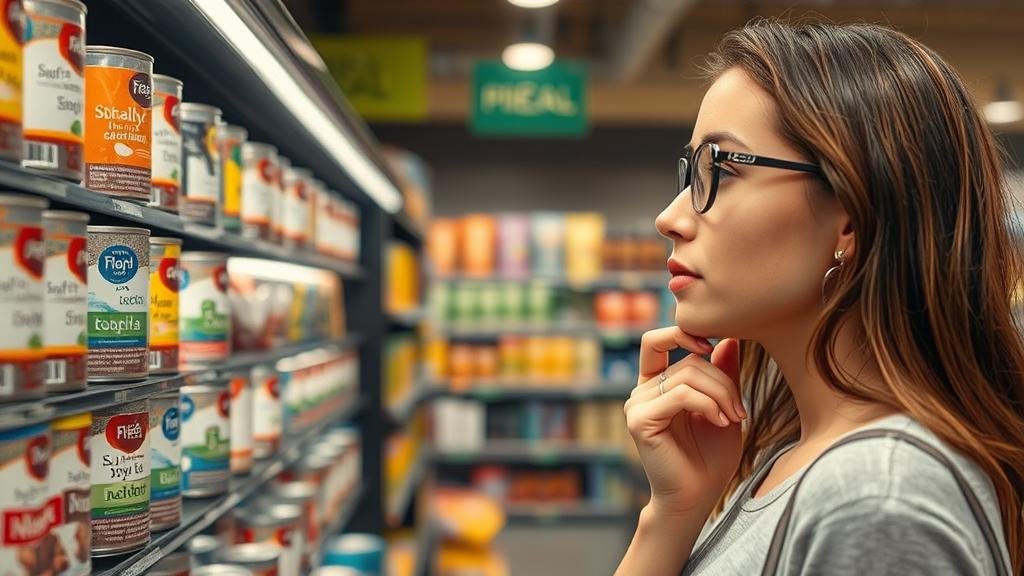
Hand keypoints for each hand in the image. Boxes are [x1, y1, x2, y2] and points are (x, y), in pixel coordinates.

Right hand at [625, 327, 744, 516]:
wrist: (698, 497)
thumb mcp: (723, 407)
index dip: (683, 334)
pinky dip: (707, 405)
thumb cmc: (709, 458)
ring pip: (687, 376)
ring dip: (721, 395)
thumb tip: (728, 338)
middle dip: (723, 381)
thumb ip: (722, 373)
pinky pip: (680, 395)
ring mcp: (637, 405)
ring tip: (734, 419)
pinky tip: (719, 422)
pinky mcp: (640, 421)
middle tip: (740, 410)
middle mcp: (642, 392)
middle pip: (688, 362)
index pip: (657, 341)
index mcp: (656, 385)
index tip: (714, 348)